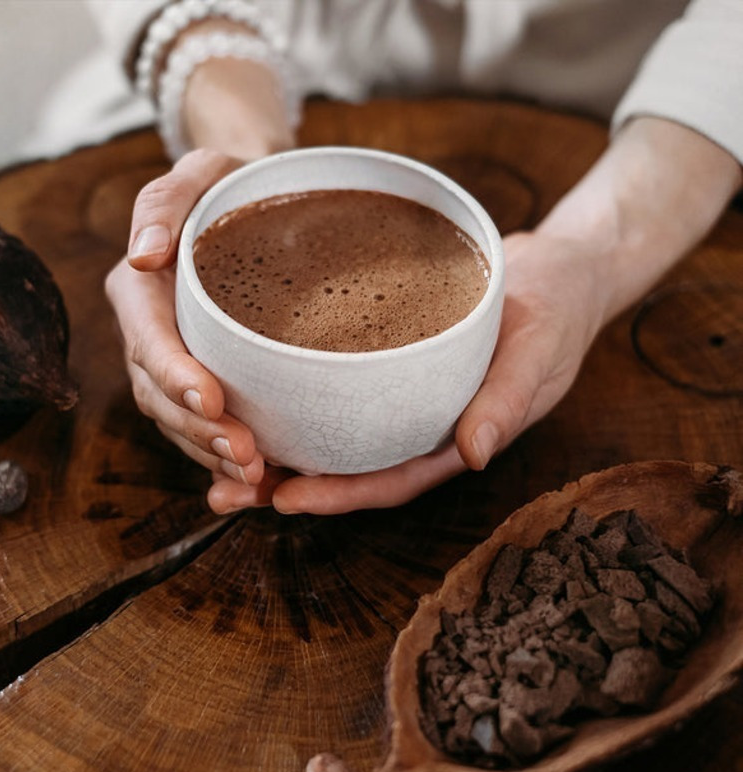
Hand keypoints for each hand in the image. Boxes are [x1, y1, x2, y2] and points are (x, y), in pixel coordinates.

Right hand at [105, 149, 264, 485]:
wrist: (254, 209)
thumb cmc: (230, 186)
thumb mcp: (200, 172)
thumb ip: (164, 202)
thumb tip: (144, 255)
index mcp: (141, 291)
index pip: (149, 339)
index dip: (174, 374)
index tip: (212, 399)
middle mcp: (150, 334)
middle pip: (161, 396)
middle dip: (200, 431)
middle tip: (248, 456)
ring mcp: (174, 364)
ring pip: (181, 424)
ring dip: (213, 456)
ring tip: (257, 479)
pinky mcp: (203, 381)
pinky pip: (204, 429)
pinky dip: (225, 460)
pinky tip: (260, 482)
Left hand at [208, 117, 741, 514]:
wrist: (555, 272)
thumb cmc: (555, 313)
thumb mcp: (539, 352)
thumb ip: (508, 401)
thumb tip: (475, 453)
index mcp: (454, 437)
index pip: (391, 478)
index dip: (341, 495)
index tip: (286, 499)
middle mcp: (419, 423)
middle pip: (349, 465)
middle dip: (289, 484)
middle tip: (226, 491)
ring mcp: (401, 394)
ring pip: (333, 431)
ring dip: (279, 445)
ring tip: (215, 450)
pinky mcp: (388, 360)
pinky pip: (336, 383)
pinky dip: (295, 392)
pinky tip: (251, 388)